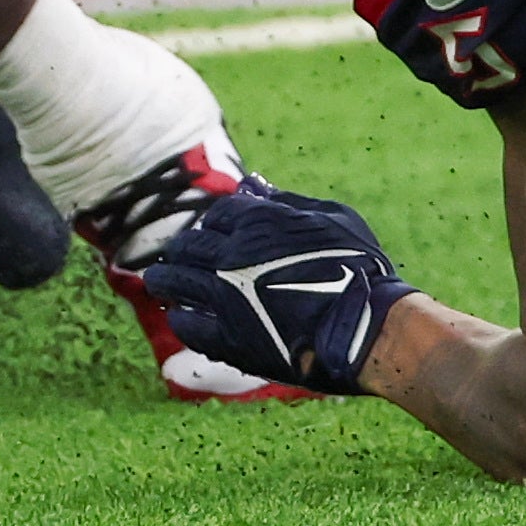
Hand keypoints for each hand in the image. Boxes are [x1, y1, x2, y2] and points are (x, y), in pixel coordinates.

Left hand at [126, 179, 414, 397]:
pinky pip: (187, 325)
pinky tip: (180, 316)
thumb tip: (254, 185)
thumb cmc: (359, 269)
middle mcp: (231, 256)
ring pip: (173, 281)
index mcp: (257, 222)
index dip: (216, 223)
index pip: (217, 214)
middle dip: (181, 248)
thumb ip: (287, 202)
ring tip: (158, 281)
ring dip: (164, 278)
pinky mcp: (227, 340)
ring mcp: (224, 299)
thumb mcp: (332, 218)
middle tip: (175, 254)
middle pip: (187, 245)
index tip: (215, 231)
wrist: (366, 330)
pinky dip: (180, 318)